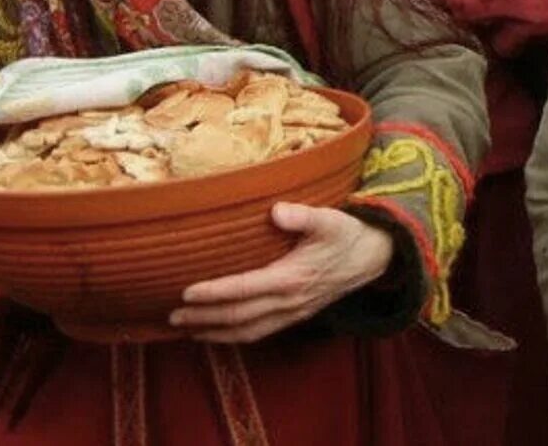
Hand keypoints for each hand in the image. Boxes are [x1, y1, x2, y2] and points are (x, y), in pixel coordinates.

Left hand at [171, 202, 396, 342]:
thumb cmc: (346, 234)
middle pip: (239, 317)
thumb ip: (302, 216)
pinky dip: (234, 336)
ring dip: (215, 333)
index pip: (244, 289)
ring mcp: (293, 313)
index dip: (214, 293)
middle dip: (204, 318)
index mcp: (292, 277)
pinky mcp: (296, 316)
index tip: (187, 293)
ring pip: (247, 331)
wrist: (374, 257)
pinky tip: (217, 333)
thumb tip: (276, 211)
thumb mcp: (329, 218)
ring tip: (186, 330)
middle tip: (173, 316)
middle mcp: (290, 301)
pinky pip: (260, 332)